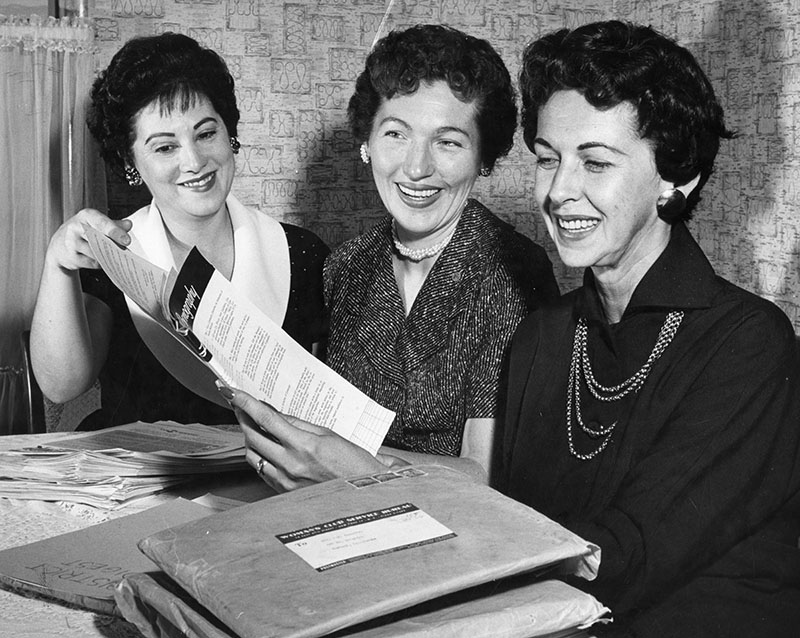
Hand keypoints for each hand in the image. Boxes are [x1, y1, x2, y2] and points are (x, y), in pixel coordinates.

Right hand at [46, 208, 131, 270]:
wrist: (59, 246)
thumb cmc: (84, 232)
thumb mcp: (97, 224)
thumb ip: (114, 225)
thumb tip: (129, 224)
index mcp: (86, 215)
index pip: (102, 223)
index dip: (115, 232)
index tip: (127, 240)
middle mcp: (76, 227)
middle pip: (101, 239)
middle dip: (113, 246)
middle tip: (124, 250)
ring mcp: (71, 242)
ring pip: (98, 253)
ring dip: (106, 256)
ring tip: (107, 253)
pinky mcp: (71, 257)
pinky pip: (92, 263)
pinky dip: (98, 263)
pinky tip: (96, 259)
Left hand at [227, 388, 387, 492]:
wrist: (364, 496)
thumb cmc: (354, 464)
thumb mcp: (328, 435)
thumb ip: (298, 425)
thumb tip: (275, 414)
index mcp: (304, 446)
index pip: (266, 419)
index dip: (245, 403)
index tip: (231, 392)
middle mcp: (291, 465)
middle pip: (253, 436)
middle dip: (242, 416)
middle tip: (237, 404)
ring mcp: (285, 481)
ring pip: (252, 455)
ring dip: (248, 437)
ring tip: (250, 424)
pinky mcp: (284, 493)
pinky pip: (261, 471)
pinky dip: (258, 455)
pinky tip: (262, 447)